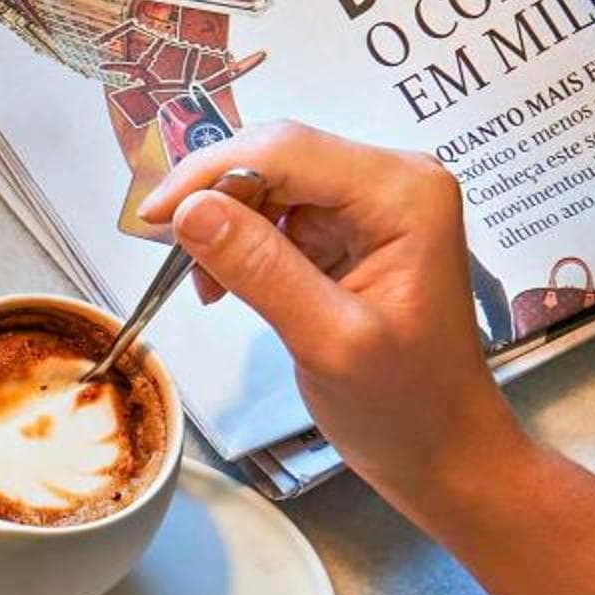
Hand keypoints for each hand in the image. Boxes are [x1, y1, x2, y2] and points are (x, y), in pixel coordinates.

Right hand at [133, 123, 526, 522]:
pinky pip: (281, 215)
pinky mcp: (352, 232)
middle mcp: (393, 182)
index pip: (287, 149)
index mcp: (403, 194)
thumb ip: (259, 269)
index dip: (209, 173)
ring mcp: (373, 206)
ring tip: (208, 285)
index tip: (151, 219)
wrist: (442, 445)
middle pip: (278, 155)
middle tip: (167, 254)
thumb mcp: (325, 339)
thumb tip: (188, 212)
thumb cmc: (403, 404)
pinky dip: (242, 243)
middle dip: (214, 196)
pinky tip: (229, 284)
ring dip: (225, 224)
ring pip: (272, 182)